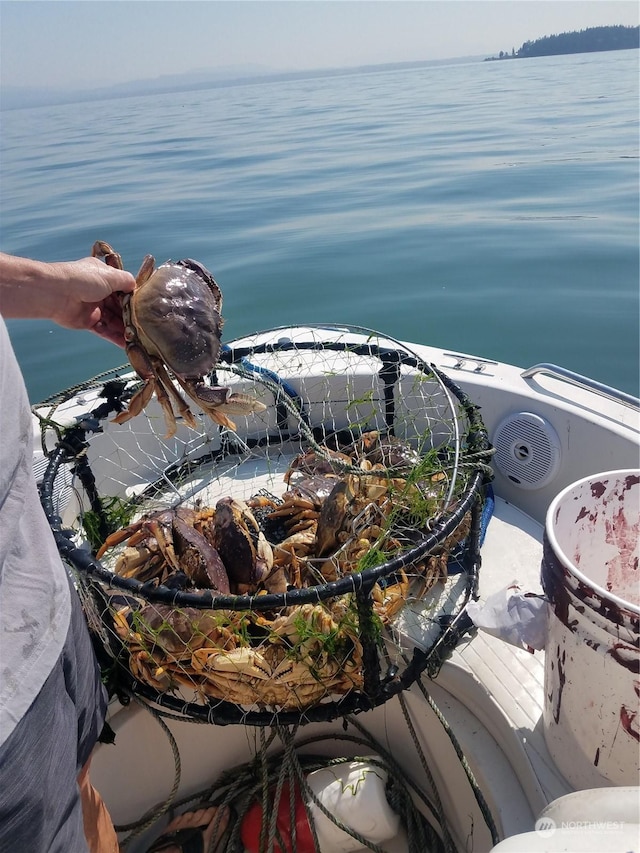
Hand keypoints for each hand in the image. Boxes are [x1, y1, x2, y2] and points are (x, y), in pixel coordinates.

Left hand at [0, 252, 135, 347]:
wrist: (57, 293)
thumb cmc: (82, 279)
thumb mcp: (110, 275)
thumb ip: (127, 281)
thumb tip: (135, 286)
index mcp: (104, 278)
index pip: (124, 289)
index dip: (134, 298)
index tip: (146, 308)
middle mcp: (99, 292)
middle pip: (120, 307)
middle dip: (132, 317)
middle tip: (145, 327)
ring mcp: (94, 308)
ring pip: (114, 321)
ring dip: (126, 329)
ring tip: (139, 338)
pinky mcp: (88, 322)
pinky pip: (105, 331)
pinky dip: (115, 337)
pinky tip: (127, 344)